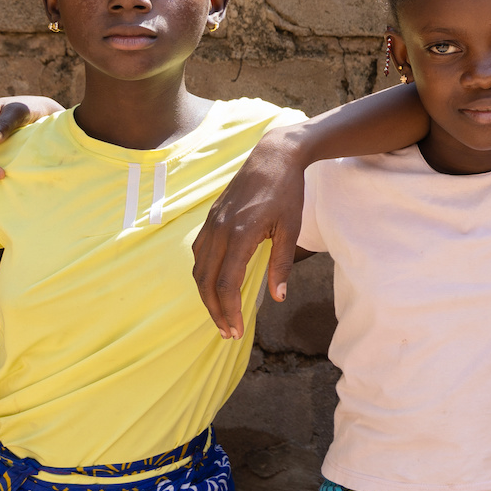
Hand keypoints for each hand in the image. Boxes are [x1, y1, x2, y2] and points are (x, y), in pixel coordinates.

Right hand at [191, 126, 304, 337]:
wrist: (272, 157)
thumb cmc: (286, 192)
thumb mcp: (291, 229)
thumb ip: (282, 264)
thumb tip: (278, 298)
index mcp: (240, 234)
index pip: (226, 284)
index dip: (229, 311)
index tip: (237, 330)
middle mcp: (219, 231)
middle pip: (206, 282)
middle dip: (216, 311)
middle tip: (228, 333)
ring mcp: (212, 224)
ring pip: (199, 270)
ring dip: (207, 297)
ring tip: (221, 316)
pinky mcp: (211, 220)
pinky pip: (200, 254)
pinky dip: (204, 276)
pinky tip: (215, 287)